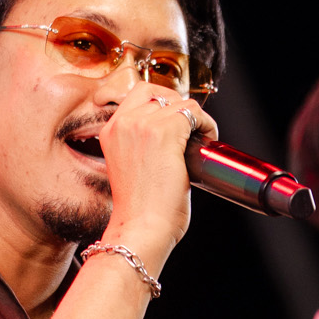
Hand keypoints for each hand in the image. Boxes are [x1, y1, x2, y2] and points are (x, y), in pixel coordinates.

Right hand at [96, 82, 217, 270]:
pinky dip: (206, 124)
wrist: (141, 228)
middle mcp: (123, 123)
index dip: (160, 100)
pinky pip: (194, 112)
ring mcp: (142, 125)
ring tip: (201, 138)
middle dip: (176, 102)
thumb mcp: (129, 167)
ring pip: (179, 102)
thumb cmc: (140, 210)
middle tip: (190, 125)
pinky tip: (208, 139)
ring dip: (195, 117)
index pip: (136, 94)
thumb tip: (173, 135)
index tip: (174, 117)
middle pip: (156, 90)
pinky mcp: (164, 132)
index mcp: (110, 131)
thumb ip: (140, 146)